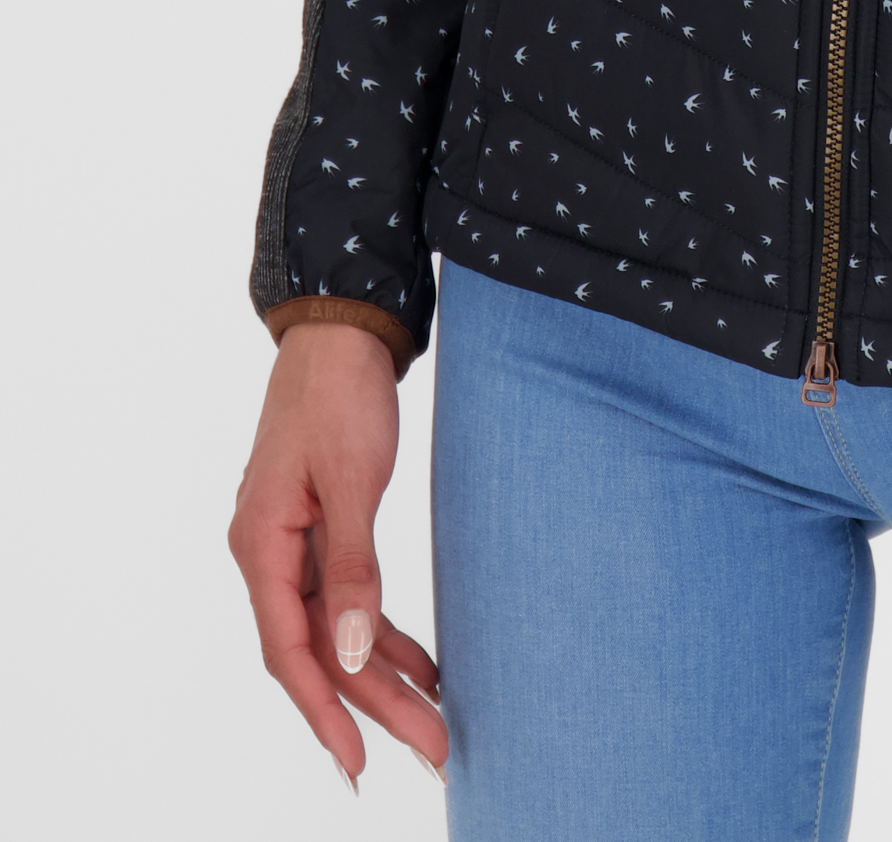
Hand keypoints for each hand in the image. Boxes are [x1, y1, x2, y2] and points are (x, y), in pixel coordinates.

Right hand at [229, 323, 447, 787]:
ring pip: (337, 629)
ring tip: (434, 724)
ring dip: (384, 675)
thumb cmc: (339, 393)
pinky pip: (350, 598)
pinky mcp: (323, 529)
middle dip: (374, 704)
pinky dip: (385, 631)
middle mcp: (269, 553)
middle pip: (319, 650)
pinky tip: (423, 664)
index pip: (290, 651)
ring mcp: (294, 543)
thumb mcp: (351, 480)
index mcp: (260, 545)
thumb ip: (353, 568)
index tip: (359, 758)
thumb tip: (354, 651)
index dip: (325, 709)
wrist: (342, 329)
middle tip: (430, 750)